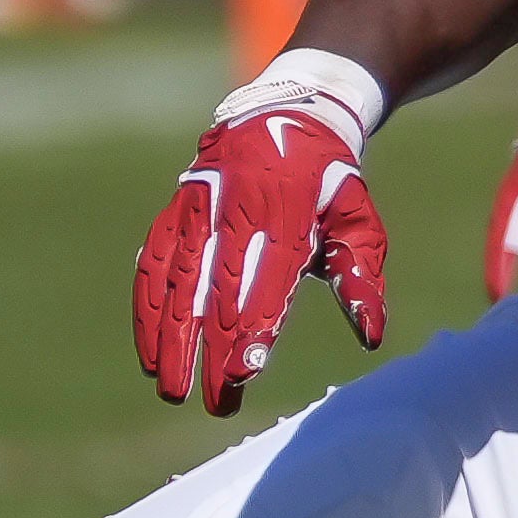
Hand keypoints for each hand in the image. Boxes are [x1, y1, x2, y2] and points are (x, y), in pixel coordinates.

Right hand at [133, 87, 389, 416]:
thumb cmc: (329, 183)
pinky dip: (147, 311)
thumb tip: (370, 336)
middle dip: (211, 350)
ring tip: (172, 389)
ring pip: (175, 282)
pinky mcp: (174, 212)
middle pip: (216, 290)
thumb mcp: (358, 220)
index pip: (265, 281)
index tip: (244, 374)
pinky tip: (149, 352)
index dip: (252, 329)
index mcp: (286, 212)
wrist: (283, 115)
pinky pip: (153, 266)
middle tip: (215, 402)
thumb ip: (361, 277)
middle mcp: (234, 209)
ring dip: (170, 339)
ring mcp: (197, 208)